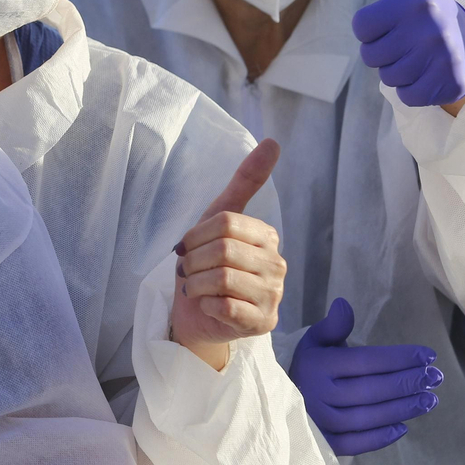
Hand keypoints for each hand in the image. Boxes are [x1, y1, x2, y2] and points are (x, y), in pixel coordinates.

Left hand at [170, 139, 285, 368]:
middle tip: (188, 272)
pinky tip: (208, 305)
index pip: (225, 223)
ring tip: (196, 288)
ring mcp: (274, 295)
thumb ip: (245, 182)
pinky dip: (205, 304)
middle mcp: (278, 264)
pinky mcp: (263, 323)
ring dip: (196, 284)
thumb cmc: (207, 266)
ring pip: (222, 278)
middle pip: (223, 250)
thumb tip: (274, 141)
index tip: (186, 247)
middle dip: (194, 261)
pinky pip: (225, 306)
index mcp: (267, 236)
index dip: (196, 235)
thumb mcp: (217, 221)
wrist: (198, 316)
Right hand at [289, 298, 442, 456]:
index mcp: (318, 365)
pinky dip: (381, 437)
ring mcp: (322, 421)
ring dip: (403, 408)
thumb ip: (333, 326)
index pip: (366, 361)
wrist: (281, 401)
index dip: (399, 357)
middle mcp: (319, 394)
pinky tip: (403, 427)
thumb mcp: (315, 342)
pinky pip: (357, 443)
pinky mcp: (325, 443)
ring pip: (368, 417)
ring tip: (429, 400)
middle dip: (408, 382)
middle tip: (435, 377)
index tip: (428, 355)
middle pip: (372, 389)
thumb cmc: (308, 367)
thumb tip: (344, 304)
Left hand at [352, 0, 464, 107]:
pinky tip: (428, 72)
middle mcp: (431, 30)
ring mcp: (441, 60)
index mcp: (417, 1)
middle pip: (370, 56)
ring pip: (386, 77)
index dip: (370, 26)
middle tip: (407, 39)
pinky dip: (412, 89)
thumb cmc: (428, 1)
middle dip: (383, 50)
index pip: (360, 27)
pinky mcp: (448, 86)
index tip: (392, 19)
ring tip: (419, 54)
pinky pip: (405, 97)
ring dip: (397, 69)